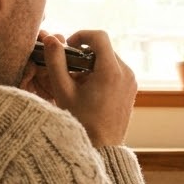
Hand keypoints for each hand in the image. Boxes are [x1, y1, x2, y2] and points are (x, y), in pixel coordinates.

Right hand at [25, 31, 137, 147]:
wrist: (103, 148)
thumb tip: (51, 39)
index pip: (99, 36)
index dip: (81, 35)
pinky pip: (117, 71)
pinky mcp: (132, 89)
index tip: (68, 47)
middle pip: (105, 48)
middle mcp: (126, 73)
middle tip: (70, 70)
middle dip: (85, 53)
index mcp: (111, 71)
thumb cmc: (81, 122)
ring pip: (110, 59)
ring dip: (93, 64)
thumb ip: (56, 62)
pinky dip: (102, 73)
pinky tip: (90, 91)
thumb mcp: (63, 90)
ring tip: (79, 84)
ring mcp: (132, 81)